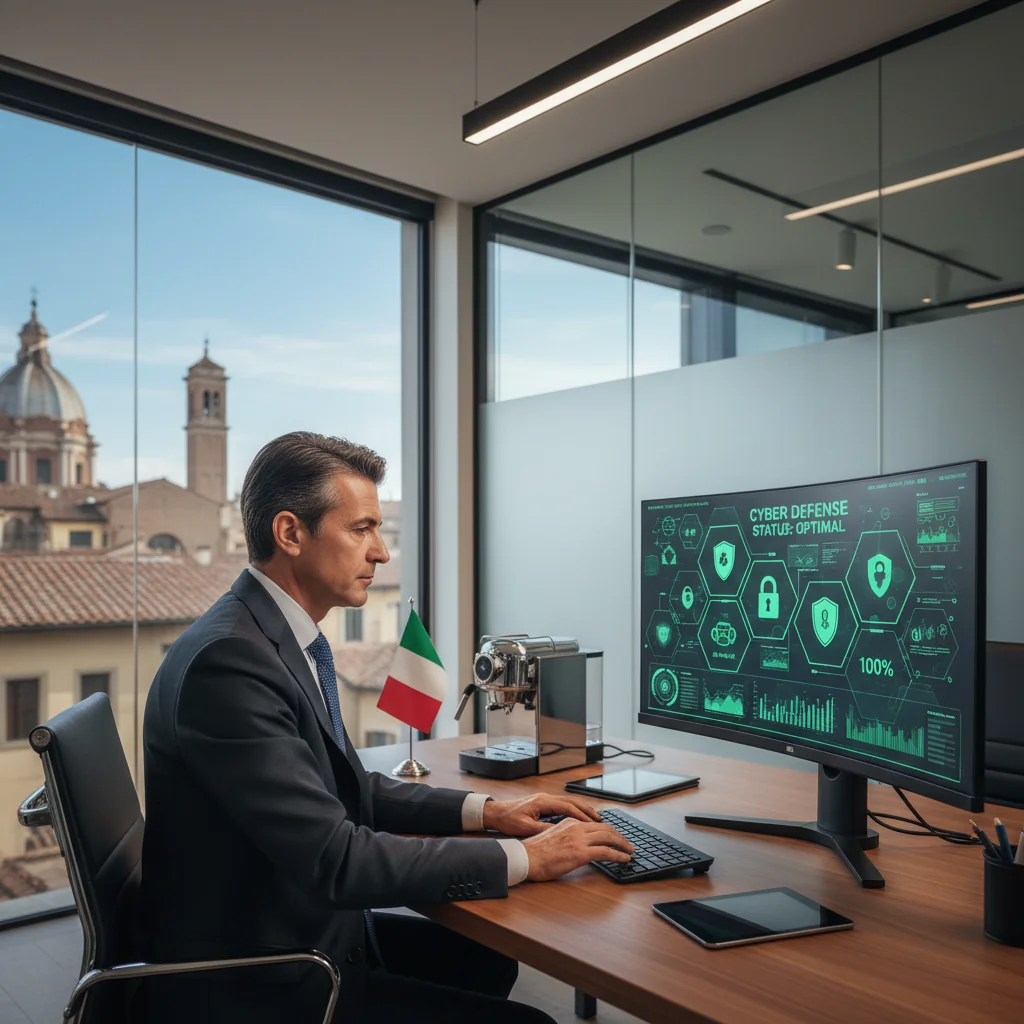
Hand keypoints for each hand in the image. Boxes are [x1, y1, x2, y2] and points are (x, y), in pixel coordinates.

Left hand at [481, 794, 601, 836]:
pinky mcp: (542, 803)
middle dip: (587, 810)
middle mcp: (545, 798)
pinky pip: (562, 805)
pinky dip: (573, 810)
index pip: (567, 807)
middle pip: (571, 801)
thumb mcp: (525, 828)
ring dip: (581, 809)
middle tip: (600, 819)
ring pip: (568, 802)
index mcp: (543, 802)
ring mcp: (544, 799)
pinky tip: (578, 818)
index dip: (582, 816)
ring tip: (593, 819)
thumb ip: (543, 830)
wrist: (495, 812)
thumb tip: (561, 833)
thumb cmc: (508, 820)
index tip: (594, 823)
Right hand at [521, 818, 633, 881]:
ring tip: (630, 850)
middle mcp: (576, 827)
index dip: (609, 830)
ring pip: (609, 837)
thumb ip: (567, 837)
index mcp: (569, 822)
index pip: (595, 824)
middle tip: (628, 843)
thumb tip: (576, 846)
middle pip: (606, 828)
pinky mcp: (581, 853)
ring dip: (623, 844)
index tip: (616, 836)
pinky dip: (619, 855)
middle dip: (619, 836)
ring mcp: (579, 839)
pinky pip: (606, 852)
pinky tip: (625, 859)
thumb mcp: (553, 837)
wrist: (526, 857)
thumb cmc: (535, 852)